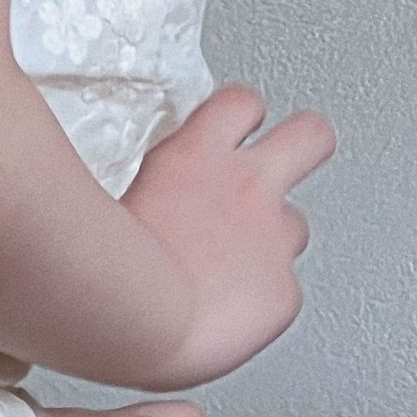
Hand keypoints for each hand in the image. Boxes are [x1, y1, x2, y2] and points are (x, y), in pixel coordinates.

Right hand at [120, 82, 335, 389]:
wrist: (138, 312)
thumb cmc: (106, 258)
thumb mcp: (112, 193)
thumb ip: (142, 185)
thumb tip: (126, 193)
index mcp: (197, 153)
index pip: (240, 103)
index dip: (242, 114)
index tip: (232, 126)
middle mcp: (245, 187)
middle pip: (310, 136)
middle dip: (304, 142)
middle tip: (290, 156)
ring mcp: (271, 240)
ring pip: (298, 224)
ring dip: (272, 238)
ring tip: (241, 260)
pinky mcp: (283, 293)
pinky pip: (282, 293)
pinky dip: (259, 302)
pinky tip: (232, 313)